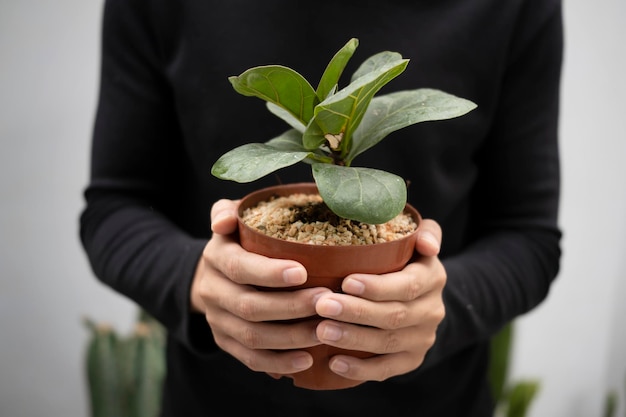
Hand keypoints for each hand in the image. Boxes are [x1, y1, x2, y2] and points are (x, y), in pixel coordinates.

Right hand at [190, 199, 330, 374]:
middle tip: (325, 301)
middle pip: (249, 306)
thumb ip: (229, 211)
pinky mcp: (226, 343)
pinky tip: (307, 360)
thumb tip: (224, 221)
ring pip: (252, 336)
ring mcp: (218, 321)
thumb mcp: (230, 218)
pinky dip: (279, 362)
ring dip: (291, 337)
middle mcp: (213, 291)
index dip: (269, 273)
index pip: (239, 267)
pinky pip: (251, 359)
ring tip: (324, 331)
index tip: (303, 272)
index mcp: (216, 257)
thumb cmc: (237, 240)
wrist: (212, 275)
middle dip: (290, 306)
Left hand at [314, 219, 446, 382]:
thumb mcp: (417, 240)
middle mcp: (432, 311)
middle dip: (356, 312)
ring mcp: (422, 339)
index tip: (346, 282)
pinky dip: (360, 369)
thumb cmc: (405, 260)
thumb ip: (425, 232)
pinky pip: (386, 370)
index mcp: (432, 278)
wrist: (422, 297)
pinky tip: (334, 363)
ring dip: (352, 339)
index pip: (408, 285)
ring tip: (321, 331)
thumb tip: (428, 245)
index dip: (378, 287)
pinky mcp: (411, 361)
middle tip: (322, 305)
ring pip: (387, 343)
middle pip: (394, 316)